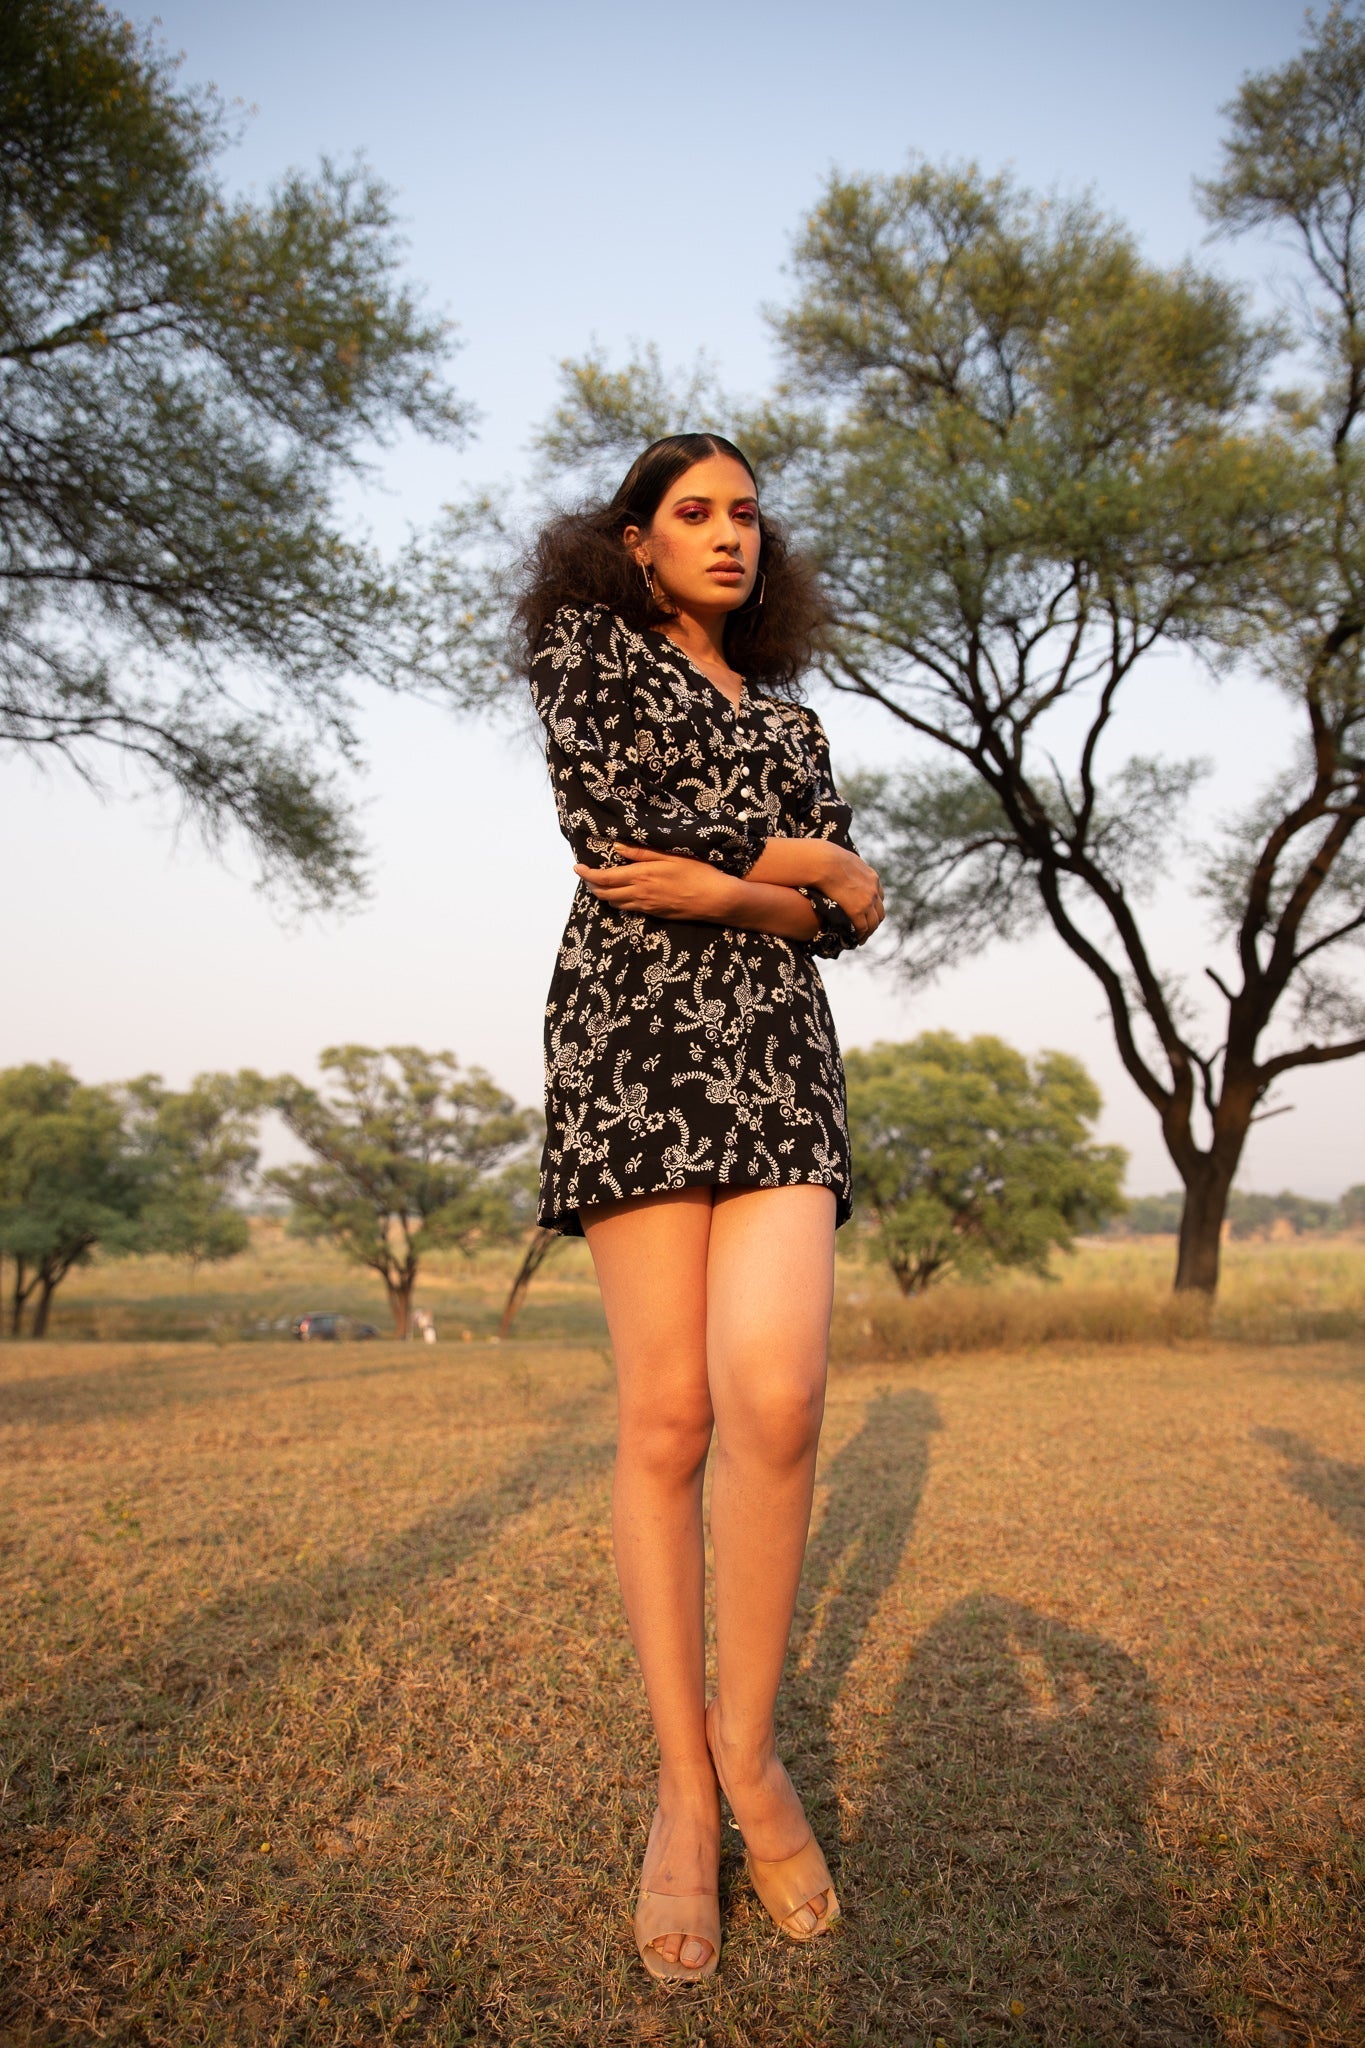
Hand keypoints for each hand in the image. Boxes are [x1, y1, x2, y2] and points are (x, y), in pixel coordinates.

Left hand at [574, 843, 737, 920]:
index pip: (604, 878)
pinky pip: (628, 908)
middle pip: (604, 893)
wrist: (714, 899)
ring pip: (614, 903)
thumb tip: (617, 847)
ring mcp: (646, 906)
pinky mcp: (654, 914)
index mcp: (640, 876)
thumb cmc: (696, 872)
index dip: (587, 874)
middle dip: (590, 884)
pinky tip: (620, 893)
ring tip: (599, 883)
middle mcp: (639, 894)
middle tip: (585, 875)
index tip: (577, 867)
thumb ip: (641, 852)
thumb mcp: (669, 855)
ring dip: (602, 894)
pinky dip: (617, 900)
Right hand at [820, 844, 884, 943]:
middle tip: (866, 929)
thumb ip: (849, 866)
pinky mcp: (857, 910)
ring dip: (869, 932)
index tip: (867, 913)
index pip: (879, 896)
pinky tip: (856, 939)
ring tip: (861, 938)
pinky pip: (863, 928)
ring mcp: (867, 901)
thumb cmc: (828, 859)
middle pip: (880, 912)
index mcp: (872, 877)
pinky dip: (861, 935)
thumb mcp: (846, 860)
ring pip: (874, 923)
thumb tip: (840, 864)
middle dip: (874, 921)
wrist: (825, 863)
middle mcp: (873, 890)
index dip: (874, 906)